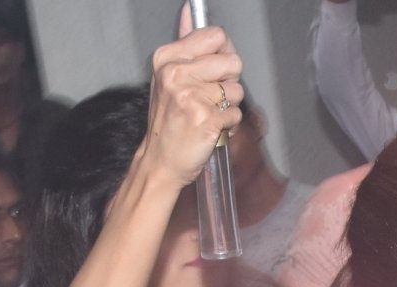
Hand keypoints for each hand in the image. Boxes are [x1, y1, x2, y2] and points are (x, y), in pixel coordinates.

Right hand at [141, 6, 244, 187]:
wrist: (160, 162)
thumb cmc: (169, 121)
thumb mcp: (168, 76)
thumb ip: (186, 42)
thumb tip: (190, 11)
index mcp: (167, 58)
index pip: (216, 36)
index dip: (222, 53)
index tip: (212, 69)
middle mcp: (176, 74)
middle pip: (232, 61)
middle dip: (228, 82)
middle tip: (209, 98)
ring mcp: (191, 97)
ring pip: (237, 90)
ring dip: (228, 106)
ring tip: (207, 114)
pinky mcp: (206, 120)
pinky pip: (236, 114)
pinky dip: (228, 125)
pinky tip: (210, 128)